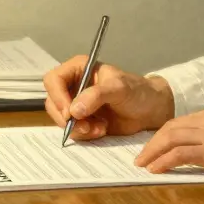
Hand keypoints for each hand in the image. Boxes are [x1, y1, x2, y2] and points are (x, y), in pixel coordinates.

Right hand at [42, 55, 174, 140]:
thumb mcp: (119, 88)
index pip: (54, 80)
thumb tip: (73, 110)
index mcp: (79, 69)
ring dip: (78, 128)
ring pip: (60, 119)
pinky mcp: (82, 121)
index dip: (57, 96)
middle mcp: (74, 86)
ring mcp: (76, 105)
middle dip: (67, 118)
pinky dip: (84, 134)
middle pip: (53, 102)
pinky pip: (72, 131)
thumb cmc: (137, 92)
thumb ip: (96, 95)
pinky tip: (102, 130)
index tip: (69, 113)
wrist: (150, 111)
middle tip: (86, 126)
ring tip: (100, 128)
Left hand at [133, 105, 203, 181]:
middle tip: (140, 157)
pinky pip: (180, 154)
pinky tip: (156, 170)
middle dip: (152, 143)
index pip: (180, 121)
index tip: (153, 147)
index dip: (163, 135)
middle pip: (171, 127)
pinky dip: (164, 161)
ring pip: (171, 138)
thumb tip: (197, 148)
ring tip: (143, 165)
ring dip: (153, 152)